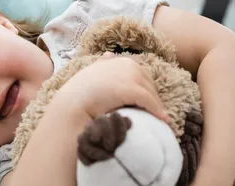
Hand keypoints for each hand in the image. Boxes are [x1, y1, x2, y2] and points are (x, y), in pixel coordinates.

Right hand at [52, 52, 169, 121]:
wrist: (72, 104)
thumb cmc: (79, 93)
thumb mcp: (91, 72)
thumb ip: (102, 64)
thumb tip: (108, 55)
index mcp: (118, 60)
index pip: (140, 74)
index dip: (145, 89)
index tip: (148, 102)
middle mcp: (127, 63)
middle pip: (148, 82)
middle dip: (153, 97)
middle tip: (156, 112)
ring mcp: (129, 75)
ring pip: (151, 92)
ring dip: (157, 106)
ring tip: (161, 118)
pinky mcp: (131, 89)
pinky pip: (149, 101)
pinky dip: (157, 111)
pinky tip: (162, 120)